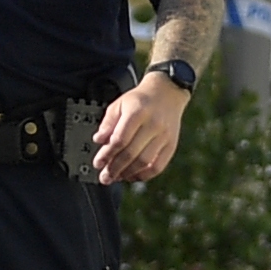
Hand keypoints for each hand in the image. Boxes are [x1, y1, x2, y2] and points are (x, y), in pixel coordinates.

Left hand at [94, 73, 189, 188]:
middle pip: (131, 153)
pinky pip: (158, 166)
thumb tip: (99, 140)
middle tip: (105, 176)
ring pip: (144, 162)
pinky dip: (144, 175)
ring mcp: (165, 136)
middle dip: (115, 168)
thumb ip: (108, 122)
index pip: (120, 140)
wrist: (167, 92)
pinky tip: (133, 176)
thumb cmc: (140, 99)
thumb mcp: (119, 104)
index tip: (98, 163)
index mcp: (138, 112)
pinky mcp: (172, 144)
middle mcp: (153, 124)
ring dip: (128, 173)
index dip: (106, 154)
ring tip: (117, 177)